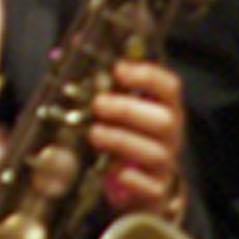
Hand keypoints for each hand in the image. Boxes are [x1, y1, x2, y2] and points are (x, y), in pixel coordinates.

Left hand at [87, 57, 187, 215]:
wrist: (141, 189)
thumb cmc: (125, 139)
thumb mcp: (115, 110)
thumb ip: (98, 82)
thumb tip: (68, 47)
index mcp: (164, 109)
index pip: (169, 87)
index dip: (147, 75)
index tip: (119, 69)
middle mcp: (170, 136)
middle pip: (165, 119)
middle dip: (129, 109)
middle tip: (98, 104)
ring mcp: (165, 165)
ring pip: (156, 153)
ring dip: (123, 140)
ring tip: (94, 133)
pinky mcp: (155, 191)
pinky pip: (151, 187)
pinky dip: (131, 179)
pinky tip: (111, 171)